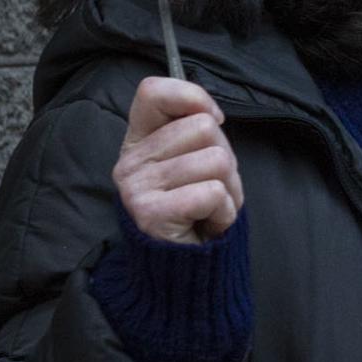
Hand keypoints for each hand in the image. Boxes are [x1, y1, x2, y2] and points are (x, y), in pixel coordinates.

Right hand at [112, 78, 244, 243]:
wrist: (184, 270)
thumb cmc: (195, 209)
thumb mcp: (191, 161)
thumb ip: (194, 130)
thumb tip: (210, 113)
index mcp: (138, 140)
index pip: (153, 91)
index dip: (193, 97)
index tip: (213, 121)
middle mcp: (130, 161)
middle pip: (203, 127)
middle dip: (226, 159)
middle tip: (213, 187)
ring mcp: (137, 187)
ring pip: (217, 160)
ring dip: (231, 189)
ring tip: (212, 208)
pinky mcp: (150, 214)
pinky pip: (213, 193)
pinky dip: (225, 211)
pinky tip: (209, 223)